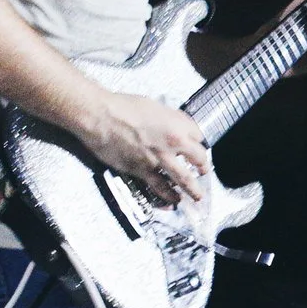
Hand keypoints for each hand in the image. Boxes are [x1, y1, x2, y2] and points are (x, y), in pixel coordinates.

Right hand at [77, 92, 211, 203]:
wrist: (101, 117)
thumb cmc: (124, 106)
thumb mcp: (155, 106)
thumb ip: (169, 119)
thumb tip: (176, 126)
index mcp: (177, 126)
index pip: (199, 137)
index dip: (199, 142)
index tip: (198, 146)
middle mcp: (173, 144)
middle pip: (198, 160)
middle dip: (204, 168)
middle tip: (205, 172)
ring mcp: (158, 160)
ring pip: (183, 179)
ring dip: (193, 189)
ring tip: (197, 196)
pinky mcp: (142, 171)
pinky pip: (159, 188)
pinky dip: (168, 196)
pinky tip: (173, 201)